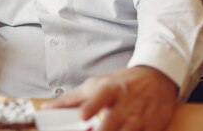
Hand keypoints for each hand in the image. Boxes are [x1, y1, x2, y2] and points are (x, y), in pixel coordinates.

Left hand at [42, 66, 177, 130]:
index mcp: (109, 89)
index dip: (91, 107)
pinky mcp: (153, 126)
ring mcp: (140, 116)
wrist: (156, 77)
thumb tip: (46, 108)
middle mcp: (125, 103)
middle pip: (112, 122)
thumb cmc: (121, 83)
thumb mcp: (95, 84)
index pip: (99, 97)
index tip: (83, 116)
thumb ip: (71, 99)